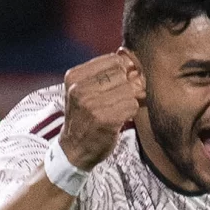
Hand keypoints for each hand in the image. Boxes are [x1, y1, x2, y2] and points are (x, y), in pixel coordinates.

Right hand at [59, 49, 142, 169]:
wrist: (73, 149)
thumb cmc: (84, 116)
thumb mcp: (84, 90)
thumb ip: (106, 74)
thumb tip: (136, 64)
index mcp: (74, 76)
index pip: (114, 60)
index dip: (123, 70)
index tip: (119, 83)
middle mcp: (79, 89)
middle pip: (123, 74)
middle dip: (127, 85)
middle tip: (120, 99)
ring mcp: (91, 104)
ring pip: (129, 90)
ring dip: (129, 100)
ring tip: (118, 109)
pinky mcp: (104, 119)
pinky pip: (132, 105)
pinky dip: (131, 112)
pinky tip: (120, 118)